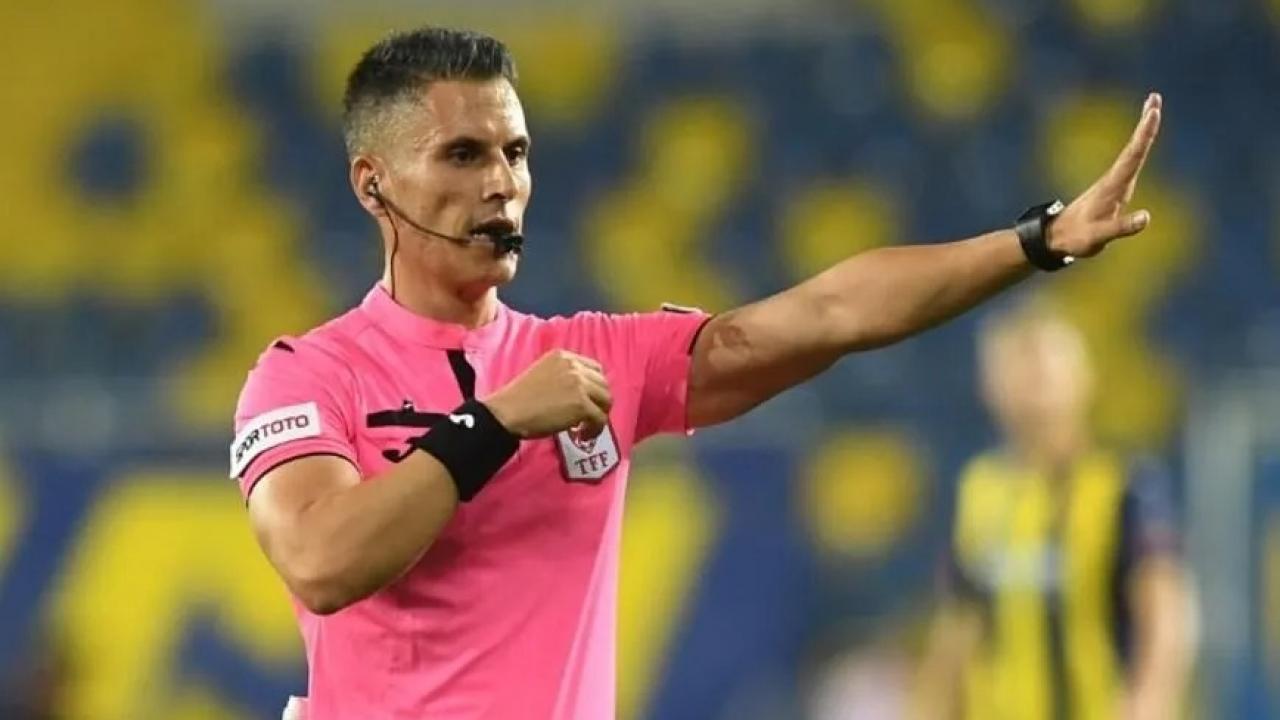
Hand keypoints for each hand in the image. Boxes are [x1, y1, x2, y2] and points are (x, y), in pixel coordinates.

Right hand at [482, 350, 612, 438]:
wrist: (507, 413)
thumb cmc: (518, 399)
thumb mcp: (542, 374)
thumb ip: (563, 376)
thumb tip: (582, 393)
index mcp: (563, 356)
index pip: (594, 368)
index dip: (594, 387)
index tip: (588, 401)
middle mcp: (573, 366)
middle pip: (603, 384)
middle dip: (599, 402)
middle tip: (588, 418)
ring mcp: (579, 384)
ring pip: (606, 400)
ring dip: (599, 416)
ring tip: (585, 429)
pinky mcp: (581, 404)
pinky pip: (600, 418)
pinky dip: (595, 429)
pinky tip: (583, 436)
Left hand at [1047, 92, 1162, 258]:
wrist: (1056, 237)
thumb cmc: (1077, 237)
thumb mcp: (1099, 236)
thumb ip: (1122, 227)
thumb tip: (1147, 217)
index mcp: (1112, 187)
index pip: (1132, 156)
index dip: (1144, 135)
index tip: (1153, 112)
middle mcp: (1114, 180)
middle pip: (1133, 147)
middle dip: (1145, 123)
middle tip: (1155, 97)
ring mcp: (1113, 182)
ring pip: (1132, 151)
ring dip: (1144, 131)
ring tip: (1153, 110)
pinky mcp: (1113, 188)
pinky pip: (1130, 162)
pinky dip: (1139, 147)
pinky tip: (1142, 144)